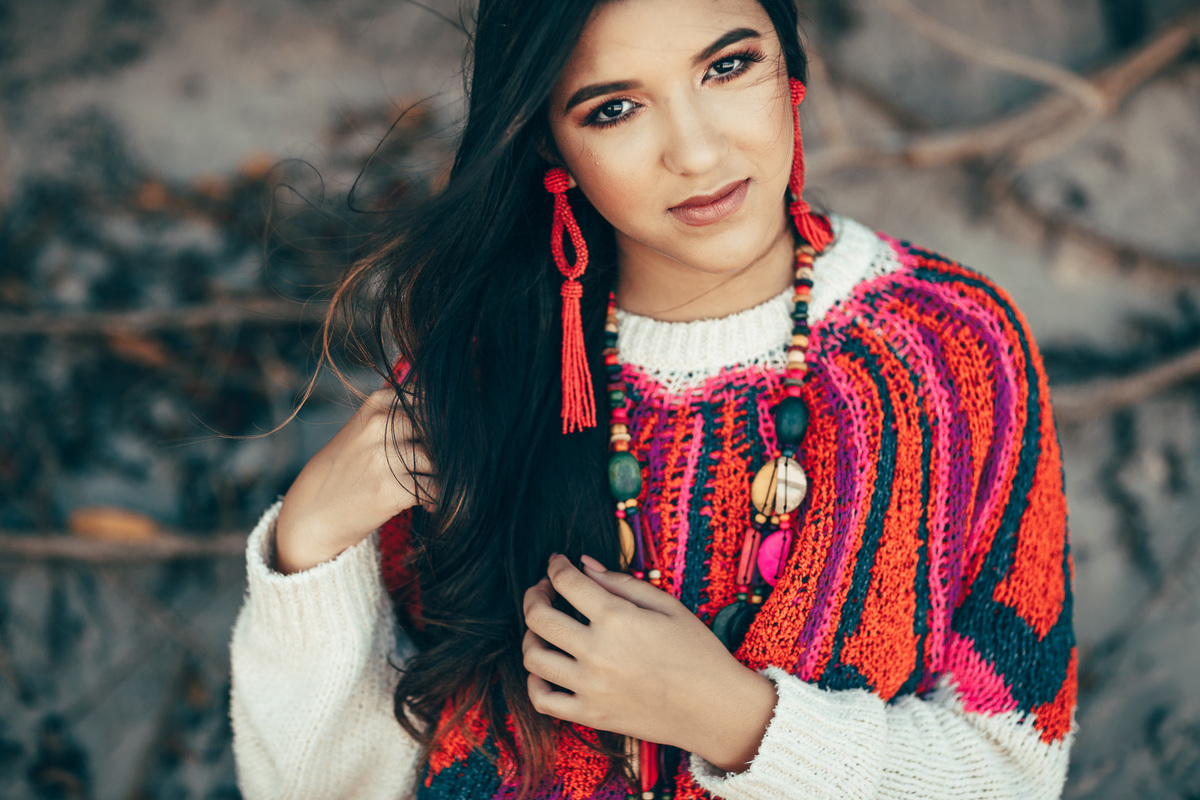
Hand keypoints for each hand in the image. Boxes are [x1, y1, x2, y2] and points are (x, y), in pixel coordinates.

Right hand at [274, 387, 437, 573]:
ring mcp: (386, 456)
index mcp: (377, 405)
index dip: (443, 422)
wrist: (309, 514)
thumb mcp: (362, 431)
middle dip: (447, 449)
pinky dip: (438, 499)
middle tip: (445, 467)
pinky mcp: (392, 488)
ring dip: (444, 476)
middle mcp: (381, 425)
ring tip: (433, 488)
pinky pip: (435, 489)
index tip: (444, 438)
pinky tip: (429, 505)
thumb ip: (397, 418)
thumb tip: (448, 417)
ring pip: (438, 459)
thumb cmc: (342, 472)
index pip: (429, 400)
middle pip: (438, 429)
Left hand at [521, 554, 777, 772]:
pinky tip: (546, 668)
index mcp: (617, 619)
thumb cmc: (698, 652)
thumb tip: (584, 564)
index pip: (566, 582)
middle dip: (534, 594)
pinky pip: (542, 700)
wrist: (716, 709)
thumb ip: (621, 582)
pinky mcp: (590, 716)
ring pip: (533, 657)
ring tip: (543, 628)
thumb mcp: (667, 606)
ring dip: (531, 635)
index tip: (557, 563)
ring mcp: (590, 687)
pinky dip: (535, 681)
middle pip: (538, 617)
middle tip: (543, 590)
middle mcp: (597, 652)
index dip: (556, 566)